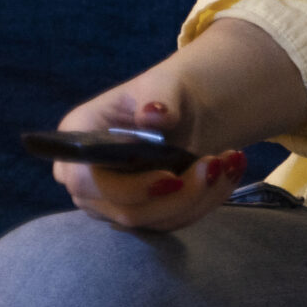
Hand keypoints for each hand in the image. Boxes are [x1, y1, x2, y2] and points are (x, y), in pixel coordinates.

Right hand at [54, 86, 246, 231]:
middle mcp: (86, 182)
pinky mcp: (142, 215)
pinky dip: (208, 200)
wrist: (183, 111)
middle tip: (216, 164)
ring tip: (229, 162)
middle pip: (125, 212)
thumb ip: (156, 98)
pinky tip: (230, 171)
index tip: (171, 179)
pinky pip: (175, 220)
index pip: (86, 182)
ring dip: (200, 197)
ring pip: (156, 221)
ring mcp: (111, 204)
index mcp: (77, 144)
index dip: (127, 189)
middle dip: (179, 195)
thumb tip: (153, 115)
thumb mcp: (159, 85)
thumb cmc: (162, 94)